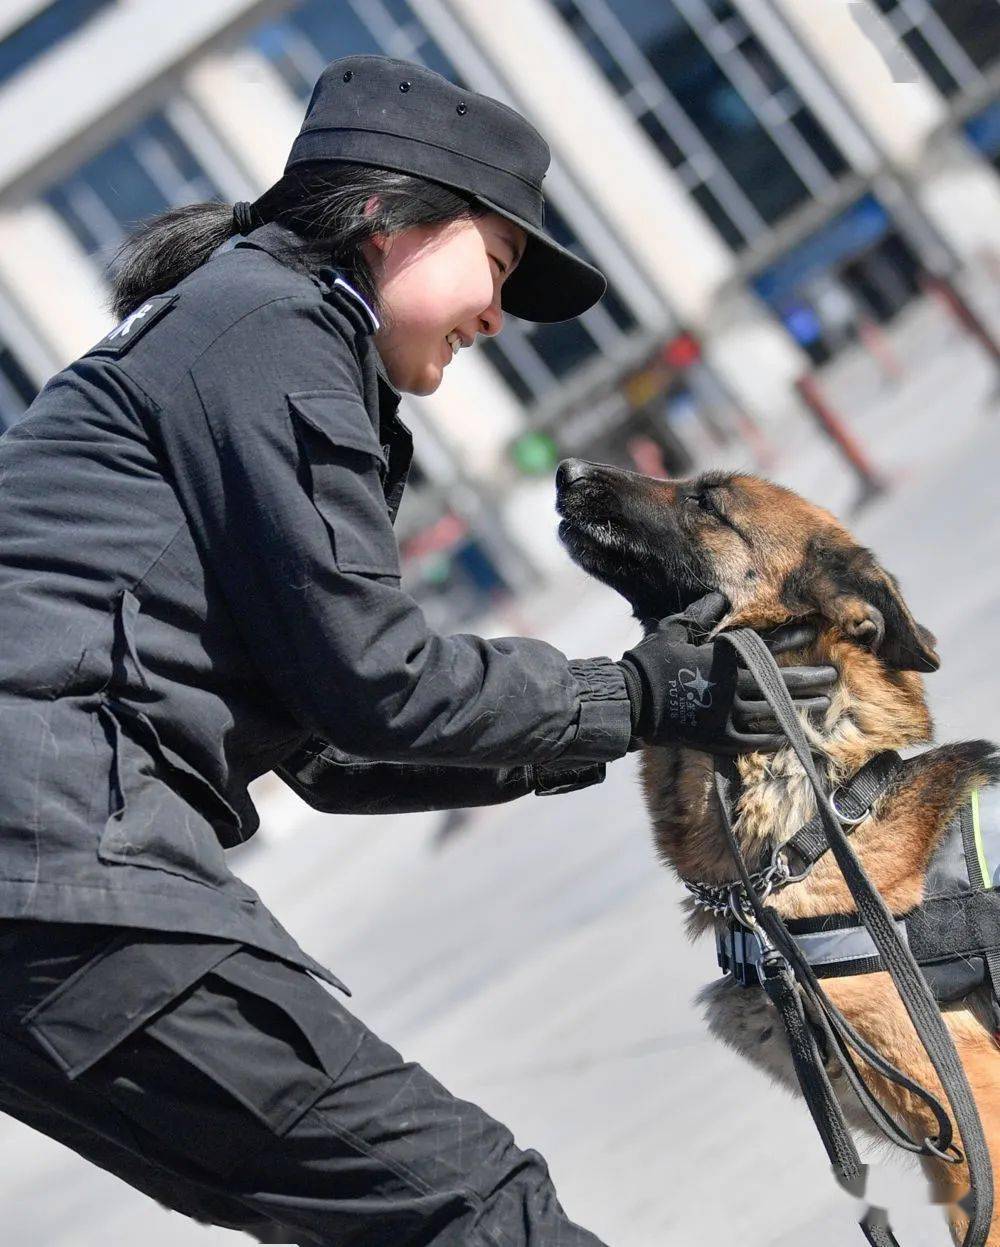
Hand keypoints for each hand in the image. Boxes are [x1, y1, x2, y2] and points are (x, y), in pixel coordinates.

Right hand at [617, 593, 836, 752]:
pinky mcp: (718, 739)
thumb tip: (722, 597)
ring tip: (823, 705)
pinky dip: (774, 737)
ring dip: (799, 708)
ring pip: (773, 711)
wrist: (632, 702)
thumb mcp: (675, 630)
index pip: (766, 647)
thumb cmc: (652, 661)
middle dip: (809, 679)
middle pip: (779, 683)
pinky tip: (791, 735)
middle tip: (833, 677)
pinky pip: (755, 740)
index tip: (813, 635)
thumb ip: (702, 615)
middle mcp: (731, 686)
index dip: (791, 641)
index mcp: (723, 657)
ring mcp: (727, 715)